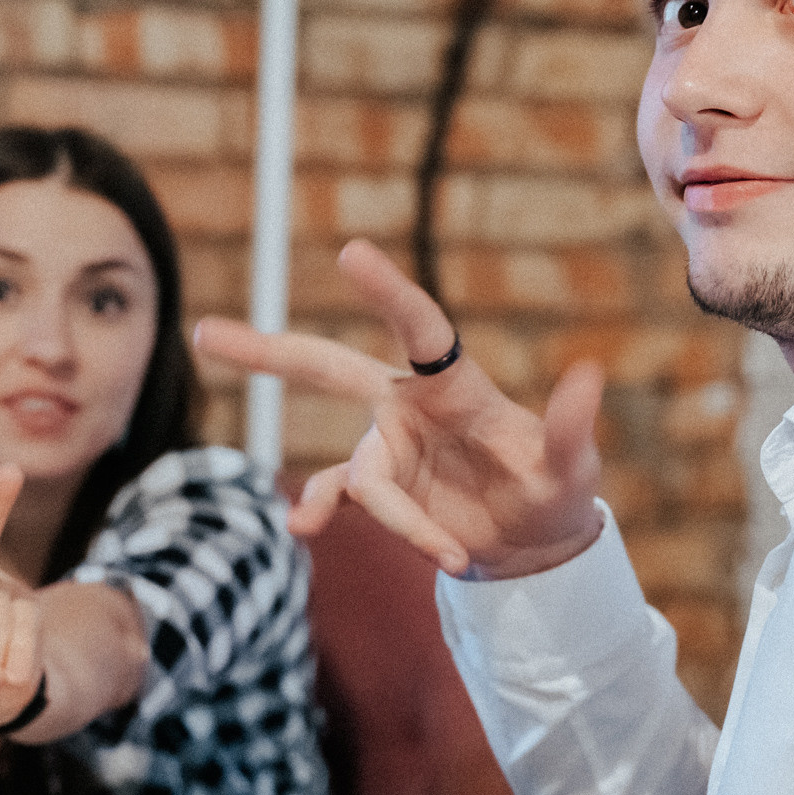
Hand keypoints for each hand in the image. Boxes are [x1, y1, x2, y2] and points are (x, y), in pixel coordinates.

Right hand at [193, 240, 605, 578]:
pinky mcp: (377, 488)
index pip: (418, 329)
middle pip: (326, 367)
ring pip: (349, 471)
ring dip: (366, 507)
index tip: (350, 252)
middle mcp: (407, 406)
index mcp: (455, 385)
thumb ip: (571, 426)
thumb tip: (590, 375)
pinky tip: (321, 534)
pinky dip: (334, 519)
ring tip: (384, 539)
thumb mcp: (572, 466)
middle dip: (266, 352)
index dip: (387, 291)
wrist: (531, 542)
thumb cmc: (555, 489)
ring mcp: (384, 448)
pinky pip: (339, 500)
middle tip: (204, 333)